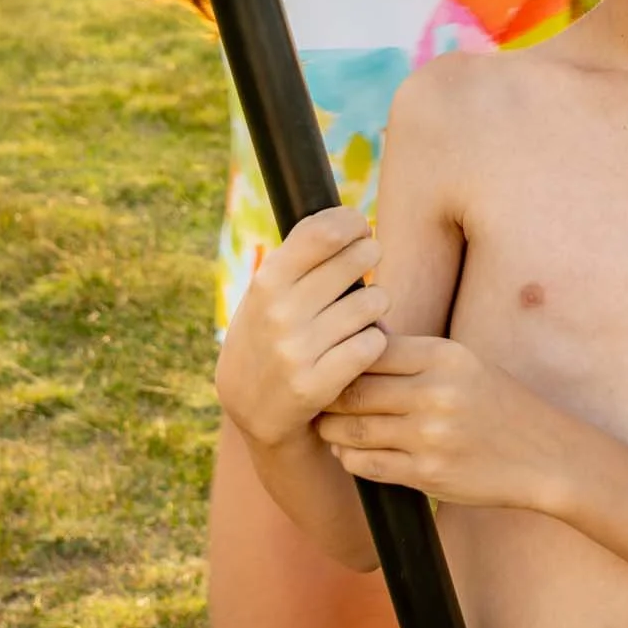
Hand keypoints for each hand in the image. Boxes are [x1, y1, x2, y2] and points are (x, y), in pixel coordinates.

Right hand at [215, 208, 387, 450]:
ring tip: (364, 307)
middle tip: (369, 258)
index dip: (351, 222)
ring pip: (371, 302)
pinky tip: (361, 342)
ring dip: (376, 301)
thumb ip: (298, 258)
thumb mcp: (266, 293)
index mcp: (266, 282)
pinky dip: (374, 340)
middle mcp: (280, 313)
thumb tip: (349, 220)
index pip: (322, 232)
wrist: (251, 407)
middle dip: (370, 254)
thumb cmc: (268, 334)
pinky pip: (372, 343)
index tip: (359, 226)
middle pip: (355, 260)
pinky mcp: (318, 384)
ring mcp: (298, 350)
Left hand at [318, 337, 572, 514]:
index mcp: (444, 356)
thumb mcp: (463, 364)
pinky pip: (367, 465)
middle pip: (353, 390)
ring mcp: (430, 436)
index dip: (339, 355)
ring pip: (353, 430)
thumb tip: (352, 339)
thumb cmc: (496, 403)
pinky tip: (346, 452)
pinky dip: (348, 458)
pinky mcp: (427, 473)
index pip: (369, 349)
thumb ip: (412, 355)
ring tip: (323, 425)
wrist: (543, 454)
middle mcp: (435, 393)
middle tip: (309, 396)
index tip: (322, 360)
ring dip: (330, 430)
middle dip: (324, 395)